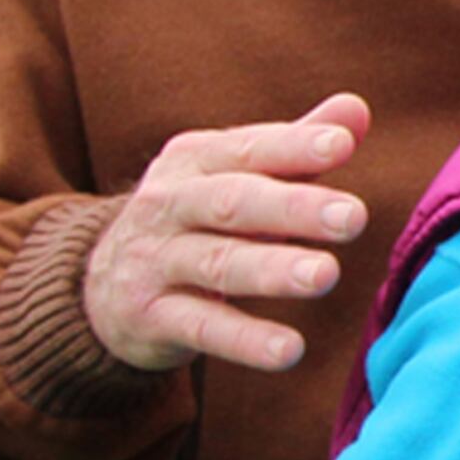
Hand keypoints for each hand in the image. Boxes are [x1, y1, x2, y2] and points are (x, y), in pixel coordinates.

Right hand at [80, 93, 372, 373]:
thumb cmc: (200, 219)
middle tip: (353, 217)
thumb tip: (357, 108)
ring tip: (325, 276)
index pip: (249, 149)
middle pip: (233, 203)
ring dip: (272, 271)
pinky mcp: (149, 316)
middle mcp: (169, 204)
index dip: (293, 145)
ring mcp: (154, 260)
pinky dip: (245, 340)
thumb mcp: (238, 177)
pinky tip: (290, 351)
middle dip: (292, 208)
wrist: (102, 284)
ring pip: (217, 264)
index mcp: (195, 161)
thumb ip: (295, 147)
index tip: (341, 144)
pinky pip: (202, 327)